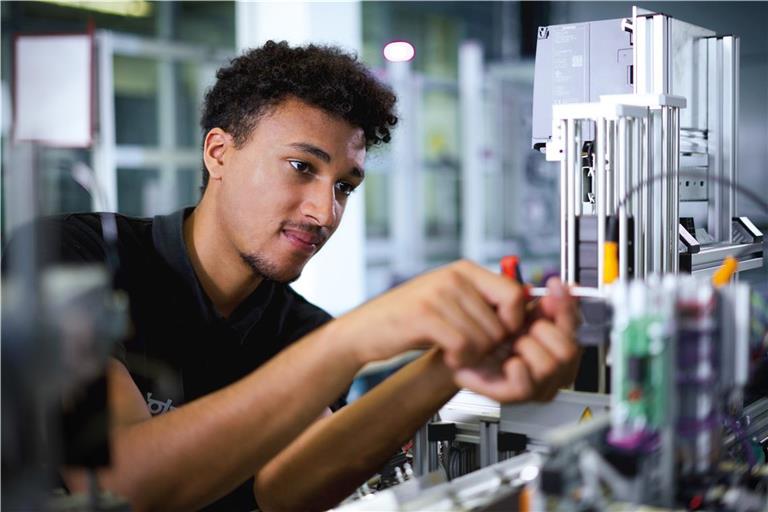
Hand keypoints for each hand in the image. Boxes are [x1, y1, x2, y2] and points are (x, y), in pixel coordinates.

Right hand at [338, 260, 526, 368]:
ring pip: (484, 337)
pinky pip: (463, 345)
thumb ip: (481, 301)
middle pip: (501, 323)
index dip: (513, 322)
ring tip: (457, 354)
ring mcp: (438, 294)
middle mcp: (453, 277)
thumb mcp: (449, 300)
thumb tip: (524, 310)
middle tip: (472, 353)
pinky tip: (448, 357)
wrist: (366, 330)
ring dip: (474, 356)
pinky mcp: (424, 315)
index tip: (499, 337)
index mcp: (464, 270)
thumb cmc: (409, 319)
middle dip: (491, 347)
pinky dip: (459, 360)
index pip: (514, 293)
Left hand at [453, 277, 580, 402]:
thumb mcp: (522, 314)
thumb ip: (543, 303)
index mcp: (559, 345)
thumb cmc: (496, 336)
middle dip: (547, 332)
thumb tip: (560, 288)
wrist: (466, 352)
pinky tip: (511, 360)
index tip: (555, 287)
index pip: (575, 327)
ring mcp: (538, 385)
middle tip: (530, 326)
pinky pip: (526, 385)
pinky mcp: (515, 395)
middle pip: (569, 350)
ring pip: (550, 366)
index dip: (567, 307)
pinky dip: (518, 368)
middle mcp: (555, 369)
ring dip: (529, 347)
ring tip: (516, 343)